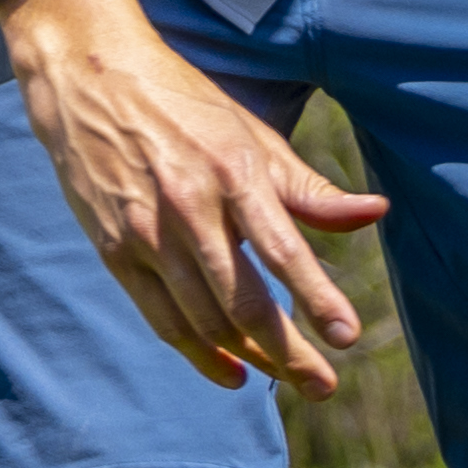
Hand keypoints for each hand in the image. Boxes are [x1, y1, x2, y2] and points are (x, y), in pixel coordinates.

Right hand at [0, 0, 394, 395]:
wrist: (91, 80)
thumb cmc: (188, 109)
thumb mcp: (255, 137)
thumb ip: (311, 189)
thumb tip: (376, 213)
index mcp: (232, 174)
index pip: (282, 250)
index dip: (315, 297)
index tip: (346, 336)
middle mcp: (187, 209)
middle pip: (241, 300)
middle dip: (287, 351)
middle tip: (325, 387)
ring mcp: (146, 234)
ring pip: (201, 317)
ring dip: (249, 357)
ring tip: (290, 381)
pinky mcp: (115, 250)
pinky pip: (160, 316)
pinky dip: (196, 351)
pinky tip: (232, 372)